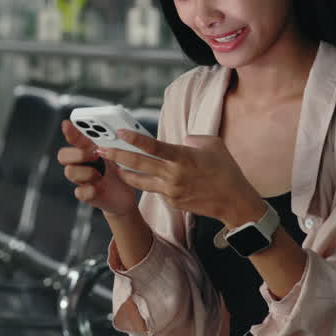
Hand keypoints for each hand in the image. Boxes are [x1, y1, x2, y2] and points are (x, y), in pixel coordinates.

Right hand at [58, 120, 139, 217]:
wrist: (125, 195)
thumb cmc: (120, 170)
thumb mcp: (118, 154)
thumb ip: (113, 143)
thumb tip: (118, 129)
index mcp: (87, 150)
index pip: (73, 138)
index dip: (69, 131)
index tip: (67, 124)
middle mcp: (80, 164)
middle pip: (63, 155)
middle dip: (77, 153)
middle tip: (94, 155)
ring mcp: (81, 179)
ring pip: (69, 172)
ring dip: (87, 172)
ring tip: (101, 175)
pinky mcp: (86, 194)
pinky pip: (79, 192)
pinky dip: (88, 190)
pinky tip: (97, 188)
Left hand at [104, 131, 265, 227]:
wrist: (234, 202)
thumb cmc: (226, 170)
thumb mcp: (213, 145)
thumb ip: (193, 139)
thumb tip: (179, 140)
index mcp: (183, 158)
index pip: (153, 147)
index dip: (134, 139)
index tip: (119, 132)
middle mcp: (173, 175)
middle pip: (138, 164)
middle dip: (116, 156)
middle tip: (101, 150)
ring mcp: (171, 191)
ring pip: (140, 181)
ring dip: (125, 173)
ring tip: (114, 166)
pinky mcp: (171, 202)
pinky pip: (156, 190)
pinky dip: (151, 183)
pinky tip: (149, 178)